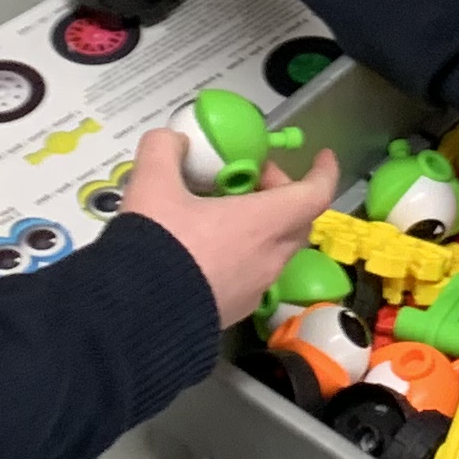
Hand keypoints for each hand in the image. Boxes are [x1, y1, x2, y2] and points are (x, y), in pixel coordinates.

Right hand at [115, 126, 341, 325]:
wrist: (136, 317)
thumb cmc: (158, 245)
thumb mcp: (152, 184)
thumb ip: (164, 150)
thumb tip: (173, 141)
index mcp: (263, 223)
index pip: (315, 195)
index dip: (323, 171)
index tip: (321, 157)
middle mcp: (269, 258)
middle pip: (296, 221)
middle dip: (281, 194)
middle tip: (249, 179)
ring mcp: (255, 289)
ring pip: (275, 249)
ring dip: (261, 225)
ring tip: (221, 212)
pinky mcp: (235, 311)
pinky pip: (253, 274)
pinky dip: (244, 253)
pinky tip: (206, 248)